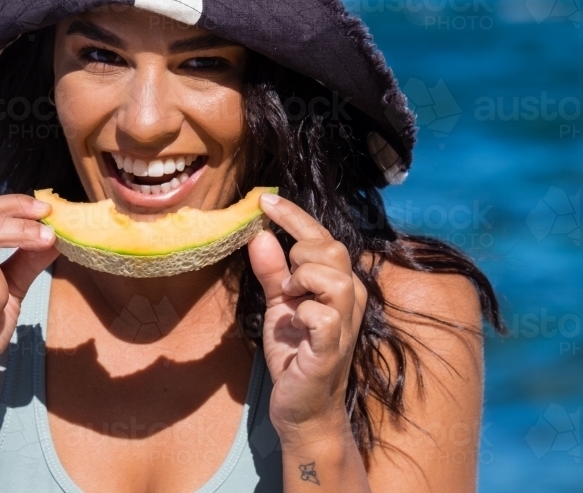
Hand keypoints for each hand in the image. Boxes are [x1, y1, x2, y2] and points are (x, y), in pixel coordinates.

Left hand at [248, 193, 367, 439]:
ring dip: (302, 280)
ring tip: (290, 300)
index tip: (264, 199)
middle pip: (330, 248)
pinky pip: (324, 314)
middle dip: (298, 253)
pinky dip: (303, 312)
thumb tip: (258, 234)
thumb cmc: (294, 353)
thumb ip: (271, 271)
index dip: (294, 216)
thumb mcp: (277, 304)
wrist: (302, 407)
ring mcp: (344, 322)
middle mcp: (348, 298)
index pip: (322, 237)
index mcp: (337, 283)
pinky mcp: (333, 347)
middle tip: (284, 281)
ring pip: (331, 276)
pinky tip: (295, 323)